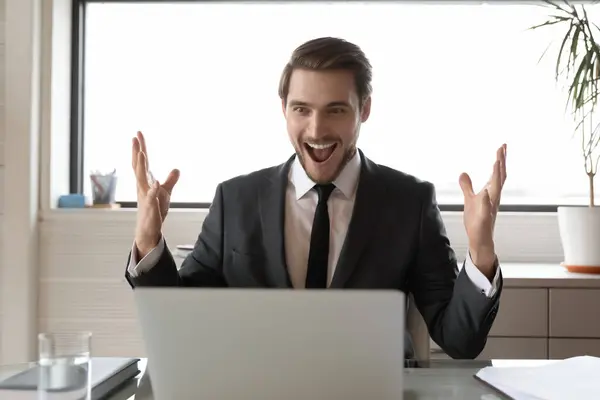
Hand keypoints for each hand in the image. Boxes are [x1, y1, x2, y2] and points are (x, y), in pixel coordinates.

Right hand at [132, 131, 179, 256]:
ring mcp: (145, 196)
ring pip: (141, 179)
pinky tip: (156, 183)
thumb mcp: (165, 192)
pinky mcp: (151, 207)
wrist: (148, 230)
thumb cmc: (155, 210)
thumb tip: (176, 169)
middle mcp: (142, 187)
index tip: (138, 133)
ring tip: (141, 153)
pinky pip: (151, 197)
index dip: (141, 147)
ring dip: (141, 166)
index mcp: (145, 182)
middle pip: (138, 166)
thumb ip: (170, 180)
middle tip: (134, 137)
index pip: (143, 162)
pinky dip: (154, 190)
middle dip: (137, 152)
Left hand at [459, 144, 506, 272]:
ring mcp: (490, 208)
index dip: (500, 160)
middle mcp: (493, 198)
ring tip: (497, 162)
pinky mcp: (483, 218)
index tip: (502, 147)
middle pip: (500, 177)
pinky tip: (484, 192)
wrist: (480, 239)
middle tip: (503, 148)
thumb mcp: (469, 199)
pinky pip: (486, 208)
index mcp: (491, 193)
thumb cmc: (477, 220)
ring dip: (496, 176)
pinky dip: (486, 199)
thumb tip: (463, 173)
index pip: (497, 174)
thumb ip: (467, 186)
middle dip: (501, 163)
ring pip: (495, 190)